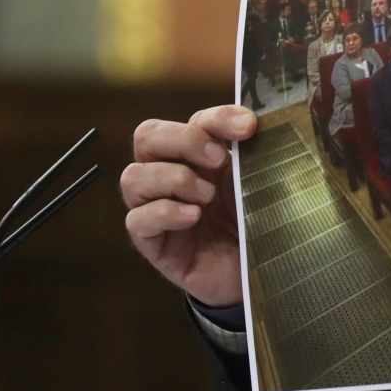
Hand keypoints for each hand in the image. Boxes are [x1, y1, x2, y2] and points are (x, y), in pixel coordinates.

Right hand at [122, 105, 253, 305]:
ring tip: (207, 197)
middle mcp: (170, 174)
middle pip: (147, 136)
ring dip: (173, 178)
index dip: (217, 118)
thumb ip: (251, 152)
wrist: (257, 272)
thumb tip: (252, 122)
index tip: (248, 128)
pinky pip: (136, 220)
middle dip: (183, 140)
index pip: (193, 120)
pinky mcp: (151, 242)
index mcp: (199, 155)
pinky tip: (193, 217)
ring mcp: (156, 207)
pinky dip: (164, 212)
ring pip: (133, 176)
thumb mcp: (257, 182)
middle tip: (218, 160)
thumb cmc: (255, 222)